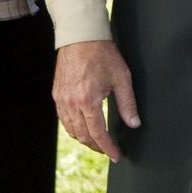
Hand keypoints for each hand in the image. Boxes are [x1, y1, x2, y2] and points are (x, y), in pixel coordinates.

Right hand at [53, 39, 141, 160]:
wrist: (81, 36)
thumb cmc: (103, 55)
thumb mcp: (122, 78)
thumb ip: (128, 104)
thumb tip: (134, 124)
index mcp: (88, 101)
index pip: (98, 134)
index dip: (108, 148)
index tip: (116, 156)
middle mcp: (71, 103)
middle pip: (83, 135)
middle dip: (96, 146)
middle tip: (108, 150)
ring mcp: (61, 99)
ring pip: (71, 129)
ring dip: (84, 139)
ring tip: (97, 142)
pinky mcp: (56, 94)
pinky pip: (63, 119)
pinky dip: (73, 127)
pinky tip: (83, 127)